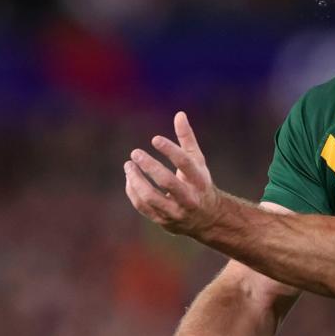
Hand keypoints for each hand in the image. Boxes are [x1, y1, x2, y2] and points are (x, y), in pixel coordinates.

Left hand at [125, 111, 221, 235]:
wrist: (206, 219)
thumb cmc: (199, 183)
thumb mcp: (198, 161)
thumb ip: (187, 139)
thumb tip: (179, 114)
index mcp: (199, 181)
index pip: (185, 163)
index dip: (170, 150)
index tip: (155, 139)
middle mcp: (189, 198)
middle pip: (167, 182)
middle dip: (149, 166)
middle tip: (135, 153)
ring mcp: (175, 212)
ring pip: (151, 197)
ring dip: (136, 180)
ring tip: (128, 165)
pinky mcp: (163, 221)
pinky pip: (143, 207)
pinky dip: (133, 191)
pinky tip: (129, 179)